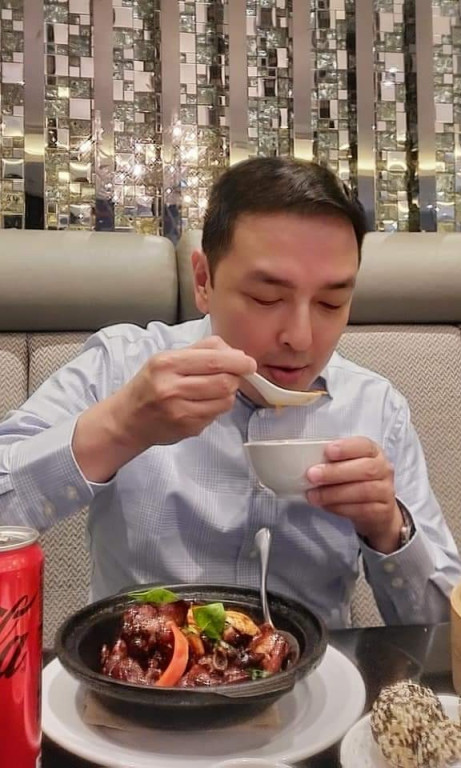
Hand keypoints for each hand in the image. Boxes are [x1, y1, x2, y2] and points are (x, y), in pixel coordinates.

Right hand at [73, 336, 255, 481]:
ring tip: (214, 390)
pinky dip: (216, 408)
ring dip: (227, 394)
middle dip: (235, 378)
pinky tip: (202, 404)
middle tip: (232, 375)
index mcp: (167, 363)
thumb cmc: (150, 385)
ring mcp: (180, 411)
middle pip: (225, 381)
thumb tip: (236, 352)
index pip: (214, 360)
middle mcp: (171, 387)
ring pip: (225, 400)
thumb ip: (201, 350)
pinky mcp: (187, 428)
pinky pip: (216, 415)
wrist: (128, 419)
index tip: (249, 362)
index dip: (238, 361)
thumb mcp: (166, 358)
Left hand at [305, 437, 403, 553]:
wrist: (377, 511)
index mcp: (374, 452)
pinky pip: (361, 509)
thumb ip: (333, 461)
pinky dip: (340, 507)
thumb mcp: (348, 466)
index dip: (347, 448)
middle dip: (335, 472)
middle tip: (312, 475)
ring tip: (314, 495)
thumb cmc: (357, 482)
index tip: (327, 451)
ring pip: (363, 491)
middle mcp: (383, 469)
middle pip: (365, 469)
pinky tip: (326, 505)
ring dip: (334, 493)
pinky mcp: (382, 511)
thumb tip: (307, 462)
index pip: (365, 445)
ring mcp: (386, 491)